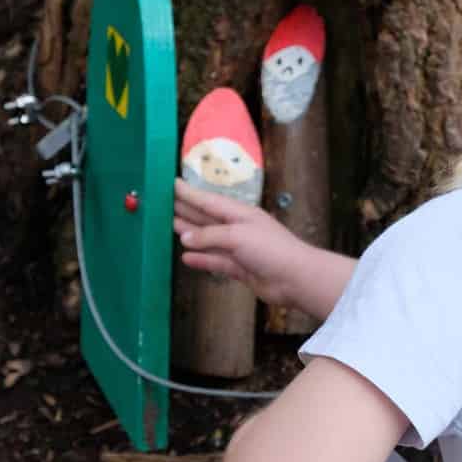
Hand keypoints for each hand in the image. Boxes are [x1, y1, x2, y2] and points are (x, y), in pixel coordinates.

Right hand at [174, 178, 306, 307]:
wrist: (295, 278)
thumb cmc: (271, 249)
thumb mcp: (237, 236)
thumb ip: (209, 236)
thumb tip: (185, 237)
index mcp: (240, 213)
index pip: (209, 201)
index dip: (190, 193)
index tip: (173, 184)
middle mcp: (239, 228)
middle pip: (208, 217)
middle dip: (188, 210)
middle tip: (166, 203)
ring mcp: (240, 249)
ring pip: (209, 239)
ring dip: (191, 233)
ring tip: (172, 225)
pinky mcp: (240, 268)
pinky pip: (216, 261)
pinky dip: (201, 259)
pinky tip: (186, 257)